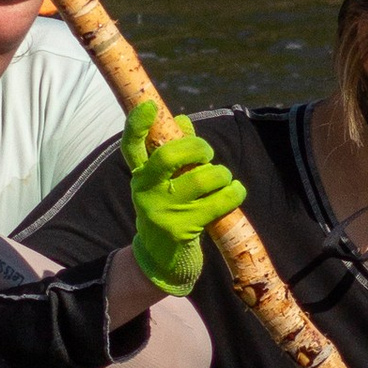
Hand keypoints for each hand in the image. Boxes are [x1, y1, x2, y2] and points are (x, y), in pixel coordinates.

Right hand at [123, 102, 246, 297]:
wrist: (162, 260)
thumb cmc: (169, 209)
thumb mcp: (163, 183)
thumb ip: (172, 152)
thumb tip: (182, 120)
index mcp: (139, 175)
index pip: (131, 145)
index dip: (137, 124)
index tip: (150, 107)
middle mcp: (145, 191)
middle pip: (168, 157)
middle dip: (196, 147)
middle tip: (207, 153)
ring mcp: (163, 211)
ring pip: (201, 179)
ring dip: (220, 173)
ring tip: (224, 178)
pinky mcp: (182, 229)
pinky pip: (217, 202)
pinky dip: (233, 192)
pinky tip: (236, 191)